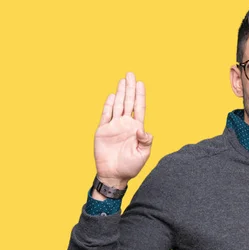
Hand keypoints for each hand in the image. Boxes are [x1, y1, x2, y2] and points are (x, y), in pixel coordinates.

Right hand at [94, 72, 151, 187]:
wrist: (114, 175)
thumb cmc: (131, 167)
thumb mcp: (143, 155)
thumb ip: (146, 142)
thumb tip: (143, 130)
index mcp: (136, 128)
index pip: (138, 108)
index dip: (140, 95)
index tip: (141, 83)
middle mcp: (125, 124)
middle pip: (128, 102)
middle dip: (130, 88)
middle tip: (130, 74)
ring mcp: (114, 127)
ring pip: (117, 105)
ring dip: (120, 93)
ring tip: (122, 80)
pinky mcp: (103, 131)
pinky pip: (105, 115)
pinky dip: (108, 105)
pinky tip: (112, 96)